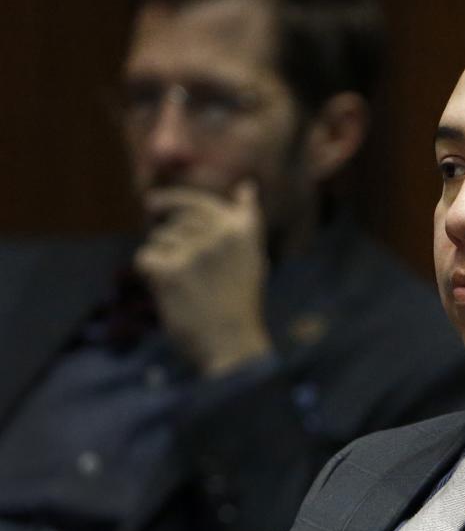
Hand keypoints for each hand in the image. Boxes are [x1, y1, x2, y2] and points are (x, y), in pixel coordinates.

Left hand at [135, 181, 273, 376]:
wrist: (231, 344)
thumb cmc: (239, 302)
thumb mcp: (252, 256)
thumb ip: (246, 220)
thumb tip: (247, 186)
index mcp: (241, 230)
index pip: (199, 202)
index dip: (175, 202)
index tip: (152, 204)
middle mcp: (220, 234)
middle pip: (174, 219)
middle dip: (167, 236)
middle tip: (176, 265)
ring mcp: (195, 250)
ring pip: (159, 239)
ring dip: (162, 259)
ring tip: (183, 286)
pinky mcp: (171, 270)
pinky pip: (145, 259)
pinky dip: (149, 276)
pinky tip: (167, 292)